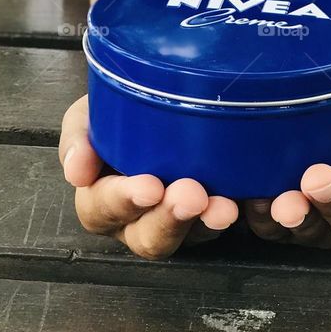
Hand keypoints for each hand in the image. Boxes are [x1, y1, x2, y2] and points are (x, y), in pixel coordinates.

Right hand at [59, 94, 239, 259]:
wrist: (164, 92)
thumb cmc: (121, 108)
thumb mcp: (91, 110)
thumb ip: (79, 136)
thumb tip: (77, 171)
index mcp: (103, 197)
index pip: (102, 210)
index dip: (123, 201)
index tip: (149, 186)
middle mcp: (139, 219)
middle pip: (149, 238)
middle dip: (170, 220)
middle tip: (192, 195)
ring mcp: (180, 221)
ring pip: (191, 239)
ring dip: (207, 223)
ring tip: (225, 206)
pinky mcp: (215, 213)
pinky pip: (228, 222)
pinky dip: (244, 215)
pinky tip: (254, 200)